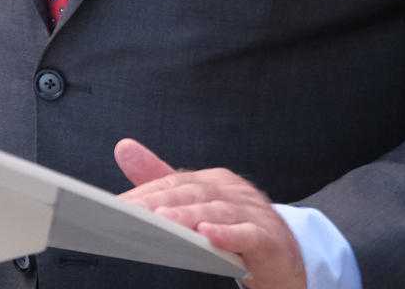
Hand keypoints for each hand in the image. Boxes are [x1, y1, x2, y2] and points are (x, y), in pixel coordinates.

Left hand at [115, 138, 305, 288]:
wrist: (285, 256)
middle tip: (134, 212)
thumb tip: (123, 148)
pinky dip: (229, 234)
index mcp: (211, 181)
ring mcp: (253, 212)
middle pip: (192, 193)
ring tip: (165, 222)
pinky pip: (249, 234)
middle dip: (160, 202)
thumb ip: (160, 179)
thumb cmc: (235, 227)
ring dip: (190, 216)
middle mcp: (231, 191)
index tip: (118, 205)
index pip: (173, 183)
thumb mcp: (197, 203)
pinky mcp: (269, 238)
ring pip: (218, 211)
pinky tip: (210, 235)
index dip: (145, 193)